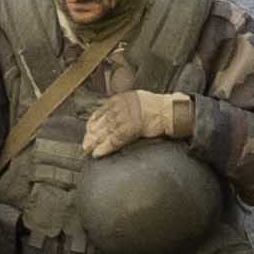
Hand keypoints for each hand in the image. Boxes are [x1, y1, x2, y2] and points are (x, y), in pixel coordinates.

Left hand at [85, 88, 203, 147]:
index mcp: (120, 99)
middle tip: (85, 144)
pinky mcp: (131, 128)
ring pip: (105, 132)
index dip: (92, 123)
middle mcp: (120, 106)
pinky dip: (105, 148)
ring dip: (95, 142)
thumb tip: (111, 115)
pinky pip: (114, 140)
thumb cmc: (156, 107)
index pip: (100, 111)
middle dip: (91, 135)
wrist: (169, 111)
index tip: (88, 131)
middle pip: (101, 122)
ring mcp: (125, 117)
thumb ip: (123, 106)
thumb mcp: (136, 100)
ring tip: (88, 150)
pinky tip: (98, 153)